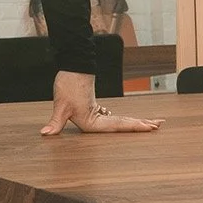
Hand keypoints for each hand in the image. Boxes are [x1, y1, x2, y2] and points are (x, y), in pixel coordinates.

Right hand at [40, 69, 161, 136]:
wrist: (69, 68)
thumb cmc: (66, 86)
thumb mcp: (61, 105)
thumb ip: (55, 122)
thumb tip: (44, 134)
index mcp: (89, 125)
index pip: (116, 127)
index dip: (133, 127)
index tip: (148, 127)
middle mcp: (94, 124)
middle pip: (121, 126)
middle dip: (140, 126)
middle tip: (158, 125)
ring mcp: (96, 118)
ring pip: (121, 122)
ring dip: (136, 123)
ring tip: (153, 124)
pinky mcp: (97, 111)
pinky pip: (116, 117)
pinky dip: (126, 119)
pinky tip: (134, 122)